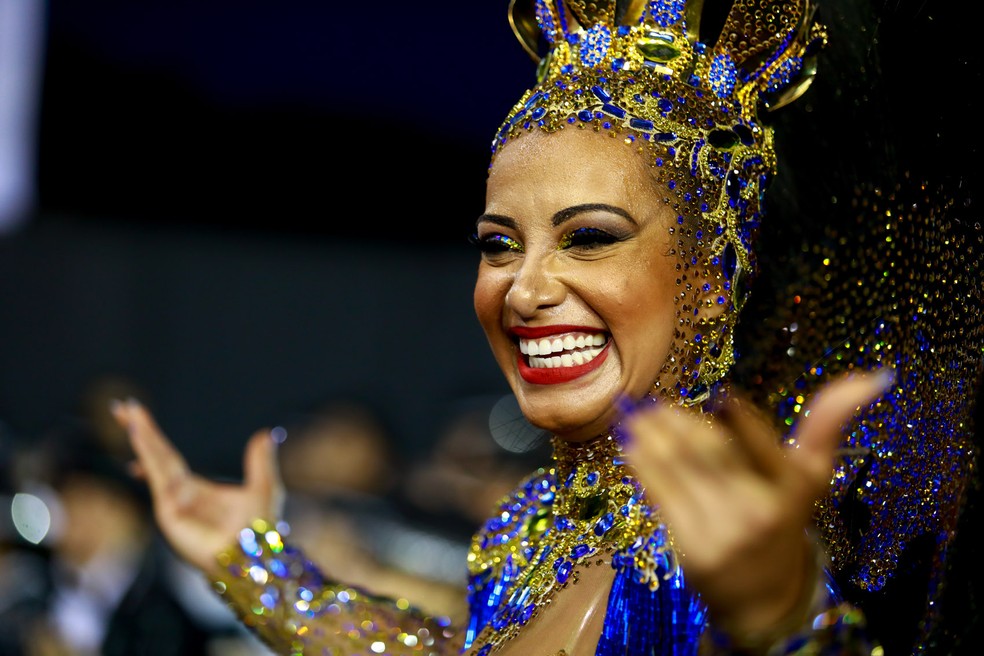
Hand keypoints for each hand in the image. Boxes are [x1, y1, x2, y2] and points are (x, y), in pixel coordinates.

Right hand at [110, 398, 284, 575]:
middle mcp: (180, 494)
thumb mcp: (264, 486)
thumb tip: (265, 433)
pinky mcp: (169, 511)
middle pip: (155, 455)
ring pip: (155, 461)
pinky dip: (148, 456)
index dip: (153, 440)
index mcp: (197, 488)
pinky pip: (158, 476)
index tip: (137, 421)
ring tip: (124, 412)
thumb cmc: (259, 530)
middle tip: (120, 407)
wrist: (253, 556)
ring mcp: (172, 502)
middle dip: (139, 431)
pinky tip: (139, 438)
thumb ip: (260, 461)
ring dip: (141, 437)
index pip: (168, 458)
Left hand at [620, 369, 892, 636]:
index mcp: (796, 486)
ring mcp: (726, 531)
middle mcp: (762, 510)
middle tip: (656, 406)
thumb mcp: (810, 477)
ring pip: (678, 467)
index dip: (740, 417)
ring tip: (635, 417)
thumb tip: (875, 375)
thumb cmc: (782, 521)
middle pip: (709, 449)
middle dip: (677, 423)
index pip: (765, 442)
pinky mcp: (693, 549)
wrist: (767, 599)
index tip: (723, 395)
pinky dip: (642, 465)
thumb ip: (828, 423)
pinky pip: (661, 496)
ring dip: (650, 436)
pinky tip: (631, 447)